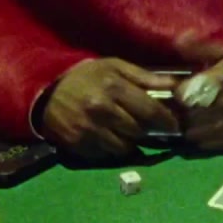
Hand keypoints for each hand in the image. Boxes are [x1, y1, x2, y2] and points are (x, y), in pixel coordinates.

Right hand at [40, 58, 179, 158]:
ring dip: (131, 142)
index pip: (150, 110)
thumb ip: (146, 77)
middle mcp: (101, 110)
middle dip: (149, 131)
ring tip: (129, 133)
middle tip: (152, 128)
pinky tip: (110, 138)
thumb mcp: (114, 67)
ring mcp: (89, 130)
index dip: (167, 120)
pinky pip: (106, 155)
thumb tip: (176, 86)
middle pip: (139, 131)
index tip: (175, 124)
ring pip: (124, 147)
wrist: (46, 91)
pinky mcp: (78, 145)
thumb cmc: (86, 77)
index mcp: (113, 87)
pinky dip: (112, 149)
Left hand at [174, 32, 222, 151]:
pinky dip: (201, 138)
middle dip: (179, 111)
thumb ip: (202, 47)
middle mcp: (222, 107)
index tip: (179, 87)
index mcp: (217, 82)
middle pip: (184, 116)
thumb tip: (179, 39)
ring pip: (193, 133)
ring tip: (191, 117)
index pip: (182, 95)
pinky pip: (208, 145)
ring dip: (188, 126)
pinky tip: (203, 128)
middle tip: (182, 103)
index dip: (177, 92)